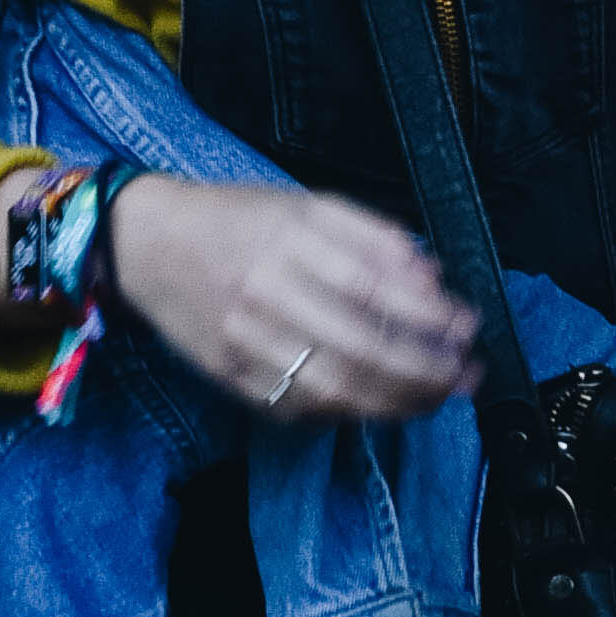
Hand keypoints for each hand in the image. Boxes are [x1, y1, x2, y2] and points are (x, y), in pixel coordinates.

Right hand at [112, 177, 485, 421]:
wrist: (149, 245)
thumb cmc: (235, 219)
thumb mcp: (305, 203)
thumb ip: (372, 236)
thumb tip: (430, 277)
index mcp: (290, 238)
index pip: (374, 287)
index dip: (429, 315)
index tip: (466, 325)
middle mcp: (267, 291)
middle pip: (361, 347)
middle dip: (426, 370)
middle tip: (465, 374)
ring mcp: (246, 341)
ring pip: (335, 389)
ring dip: (398, 402)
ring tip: (437, 397)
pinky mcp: (232, 378)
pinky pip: (301, 407)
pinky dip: (348, 413)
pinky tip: (378, 404)